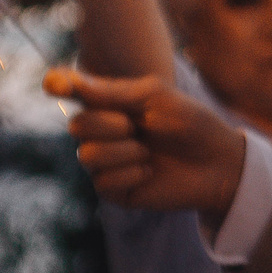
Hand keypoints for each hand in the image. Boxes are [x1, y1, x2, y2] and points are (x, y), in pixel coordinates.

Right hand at [44, 68, 248, 214]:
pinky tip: (150, 172)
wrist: (217, 162)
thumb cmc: (191, 124)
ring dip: (125, 151)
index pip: (71, 91)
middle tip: (138, 127)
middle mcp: (101, 132)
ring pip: (88, 155)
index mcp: (109, 104)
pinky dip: (131, 173)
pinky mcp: (114, 190)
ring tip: (148, 152)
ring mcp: (105, 162)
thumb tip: (69, 83)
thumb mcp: (156, 97)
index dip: (58, 85)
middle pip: (77, 125)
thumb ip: (113, 92)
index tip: (55, 85)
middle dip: (110, 124)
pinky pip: (103, 181)